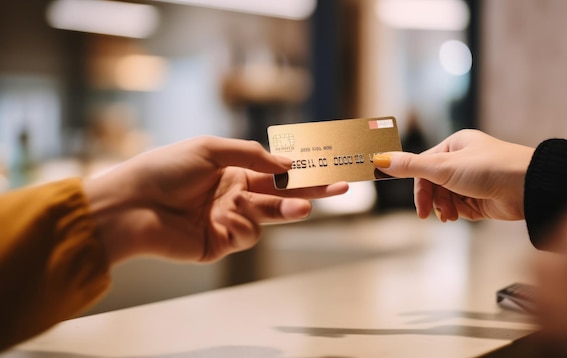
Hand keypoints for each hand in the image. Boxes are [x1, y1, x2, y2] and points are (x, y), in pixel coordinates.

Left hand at [83, 136, 347, 263]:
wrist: (131, 204)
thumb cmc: (164, 169)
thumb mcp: (210, 149)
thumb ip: (251, 155)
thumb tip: (287, 164)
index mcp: (232, 170)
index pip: (275, 171)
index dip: (301, 169)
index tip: (328, 165)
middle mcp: (234, 194)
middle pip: (282, 194)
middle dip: (312, 191)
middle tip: (342, 187)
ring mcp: (229, 219)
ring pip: (270, 215)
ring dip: (287, 210)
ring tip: (304, 207)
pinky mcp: (221, 243)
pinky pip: (248, 234)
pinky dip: (246, 223)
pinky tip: (230, 216)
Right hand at [373, 129, 533, 220]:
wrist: (528, 187)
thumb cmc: (491, 168)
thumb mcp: (444, 166)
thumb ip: (411, 166)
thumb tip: (379, 160)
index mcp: (454, 146)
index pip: (424, 166)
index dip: (418, 186)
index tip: (415, 204)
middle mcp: (463, 161)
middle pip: (434, 184)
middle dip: (433, 199)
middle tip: (430, 213)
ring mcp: (473, 180)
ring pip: (446, 197)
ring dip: (445, 208)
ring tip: (451, 215)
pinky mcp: (482, 198)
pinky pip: (461, 207)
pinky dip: (459, 213)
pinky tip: (463, 215)